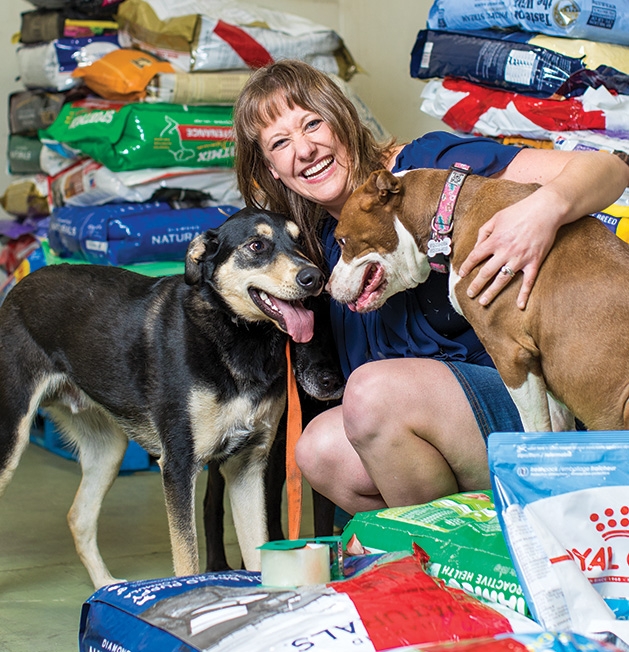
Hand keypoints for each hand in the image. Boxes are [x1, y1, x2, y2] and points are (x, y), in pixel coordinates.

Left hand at [458, 193, 558, 308]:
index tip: (462, 274)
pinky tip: (520, 305)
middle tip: (470, 293)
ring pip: (502, 279)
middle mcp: (505, 251)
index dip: (467, 266)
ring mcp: (520, 258)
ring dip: (492, 292)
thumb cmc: (520, 211)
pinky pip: (528, 281)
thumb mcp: (496, 218)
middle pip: (486, 272)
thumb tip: (476, 247)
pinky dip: (524, 294)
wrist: (546, 209)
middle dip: (476, 285)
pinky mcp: (534, 262)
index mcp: (495, 240)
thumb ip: (484, 233)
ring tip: (483, 301)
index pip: (475, 257)